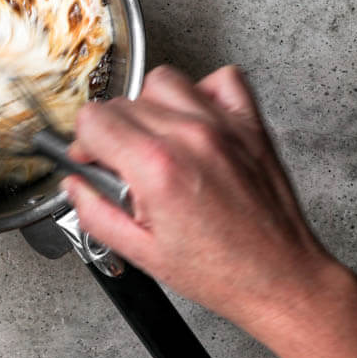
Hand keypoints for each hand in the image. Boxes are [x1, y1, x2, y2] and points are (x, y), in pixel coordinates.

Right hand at [65, 63, 336, 336]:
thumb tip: (76, 188)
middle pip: (122, 103)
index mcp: (157, 169)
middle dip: (112, 133)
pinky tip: (194, 121)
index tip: (91, 160)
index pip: (94, 119)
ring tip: (156, 141)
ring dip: (150, 107)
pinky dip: (203, 93)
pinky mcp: (250, 125)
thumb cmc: (223, 272)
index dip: (83, 143)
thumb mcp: (142, 254)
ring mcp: (223, 126)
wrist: (281, 278)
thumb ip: (97, 214)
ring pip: (163, 81)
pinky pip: (221, 79)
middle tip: (124, 167)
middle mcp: (189, 137)